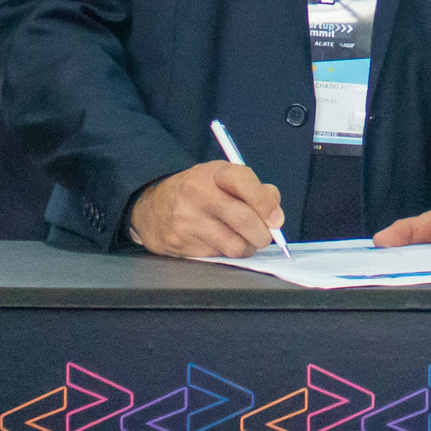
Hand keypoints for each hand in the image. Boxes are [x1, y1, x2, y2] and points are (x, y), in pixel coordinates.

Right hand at [128, 162, 284, 257]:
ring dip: (247, 248)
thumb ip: (254, 190)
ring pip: (235, 246)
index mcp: (213, 173)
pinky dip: (227, 253)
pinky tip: (220, 242)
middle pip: (244, 219)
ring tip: (244, 240)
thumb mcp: (223, 179)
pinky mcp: (182, 244)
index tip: (276, 219)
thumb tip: (275, 214)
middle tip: (266, 236)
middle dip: (263, 234)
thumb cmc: (200, 192)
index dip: (264, 202)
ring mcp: (188, 221)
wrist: (153, 206)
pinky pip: (218, 256)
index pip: (243, 181)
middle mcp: (198, 194)